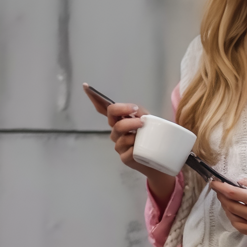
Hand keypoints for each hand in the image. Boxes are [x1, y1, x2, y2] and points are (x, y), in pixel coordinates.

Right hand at [83, 87, 174, 203]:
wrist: (160, 159)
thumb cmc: (151, 137)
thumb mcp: (148, 120)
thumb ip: (140, 112)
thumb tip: (134, 109)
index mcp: (119, 120)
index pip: (104, 109)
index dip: (94, 98)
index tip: (86, 87)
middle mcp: (116, 132)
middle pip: (113, 120)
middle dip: (125, 115)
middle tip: (140, 119)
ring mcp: (119, 145)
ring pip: (121, 135)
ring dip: (133, 130)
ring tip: (143, 130)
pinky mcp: (124, 158)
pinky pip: (127, 151)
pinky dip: (135, 147)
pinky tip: (140, 147)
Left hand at [210, 177, 246, 246]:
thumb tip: (239, 183)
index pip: (234, 193)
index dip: (220, 188)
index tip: (213, 183)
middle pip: (231, 206)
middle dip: (222, 197)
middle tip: (219, 191)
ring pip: (234, 219)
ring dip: (227, 209)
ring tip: (227, 201)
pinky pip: (242, 229)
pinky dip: (235, 220)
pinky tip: (235, 213)